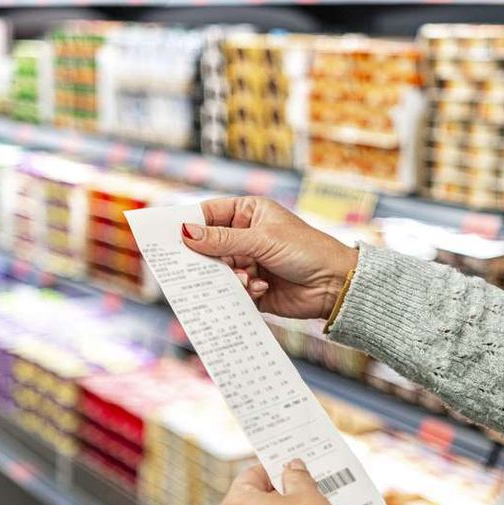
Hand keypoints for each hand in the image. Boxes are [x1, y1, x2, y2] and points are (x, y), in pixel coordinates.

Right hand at [181, 196, 358, 319]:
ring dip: (229, 276)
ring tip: (245, 279)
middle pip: (209, 246)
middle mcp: (246, 236)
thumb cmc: (306, 251)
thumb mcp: (262, 240)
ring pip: (219, 271)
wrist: (334, 285)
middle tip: (196, 266)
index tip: (169, 235)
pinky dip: (241, 291)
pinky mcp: (252, 288)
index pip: (209, 214)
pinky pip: (232, 290)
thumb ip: (222, 239)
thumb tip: (186, 233)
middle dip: (206, 258)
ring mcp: (248, 262)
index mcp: (249, 213)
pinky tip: (260, 289)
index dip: (189, 223)